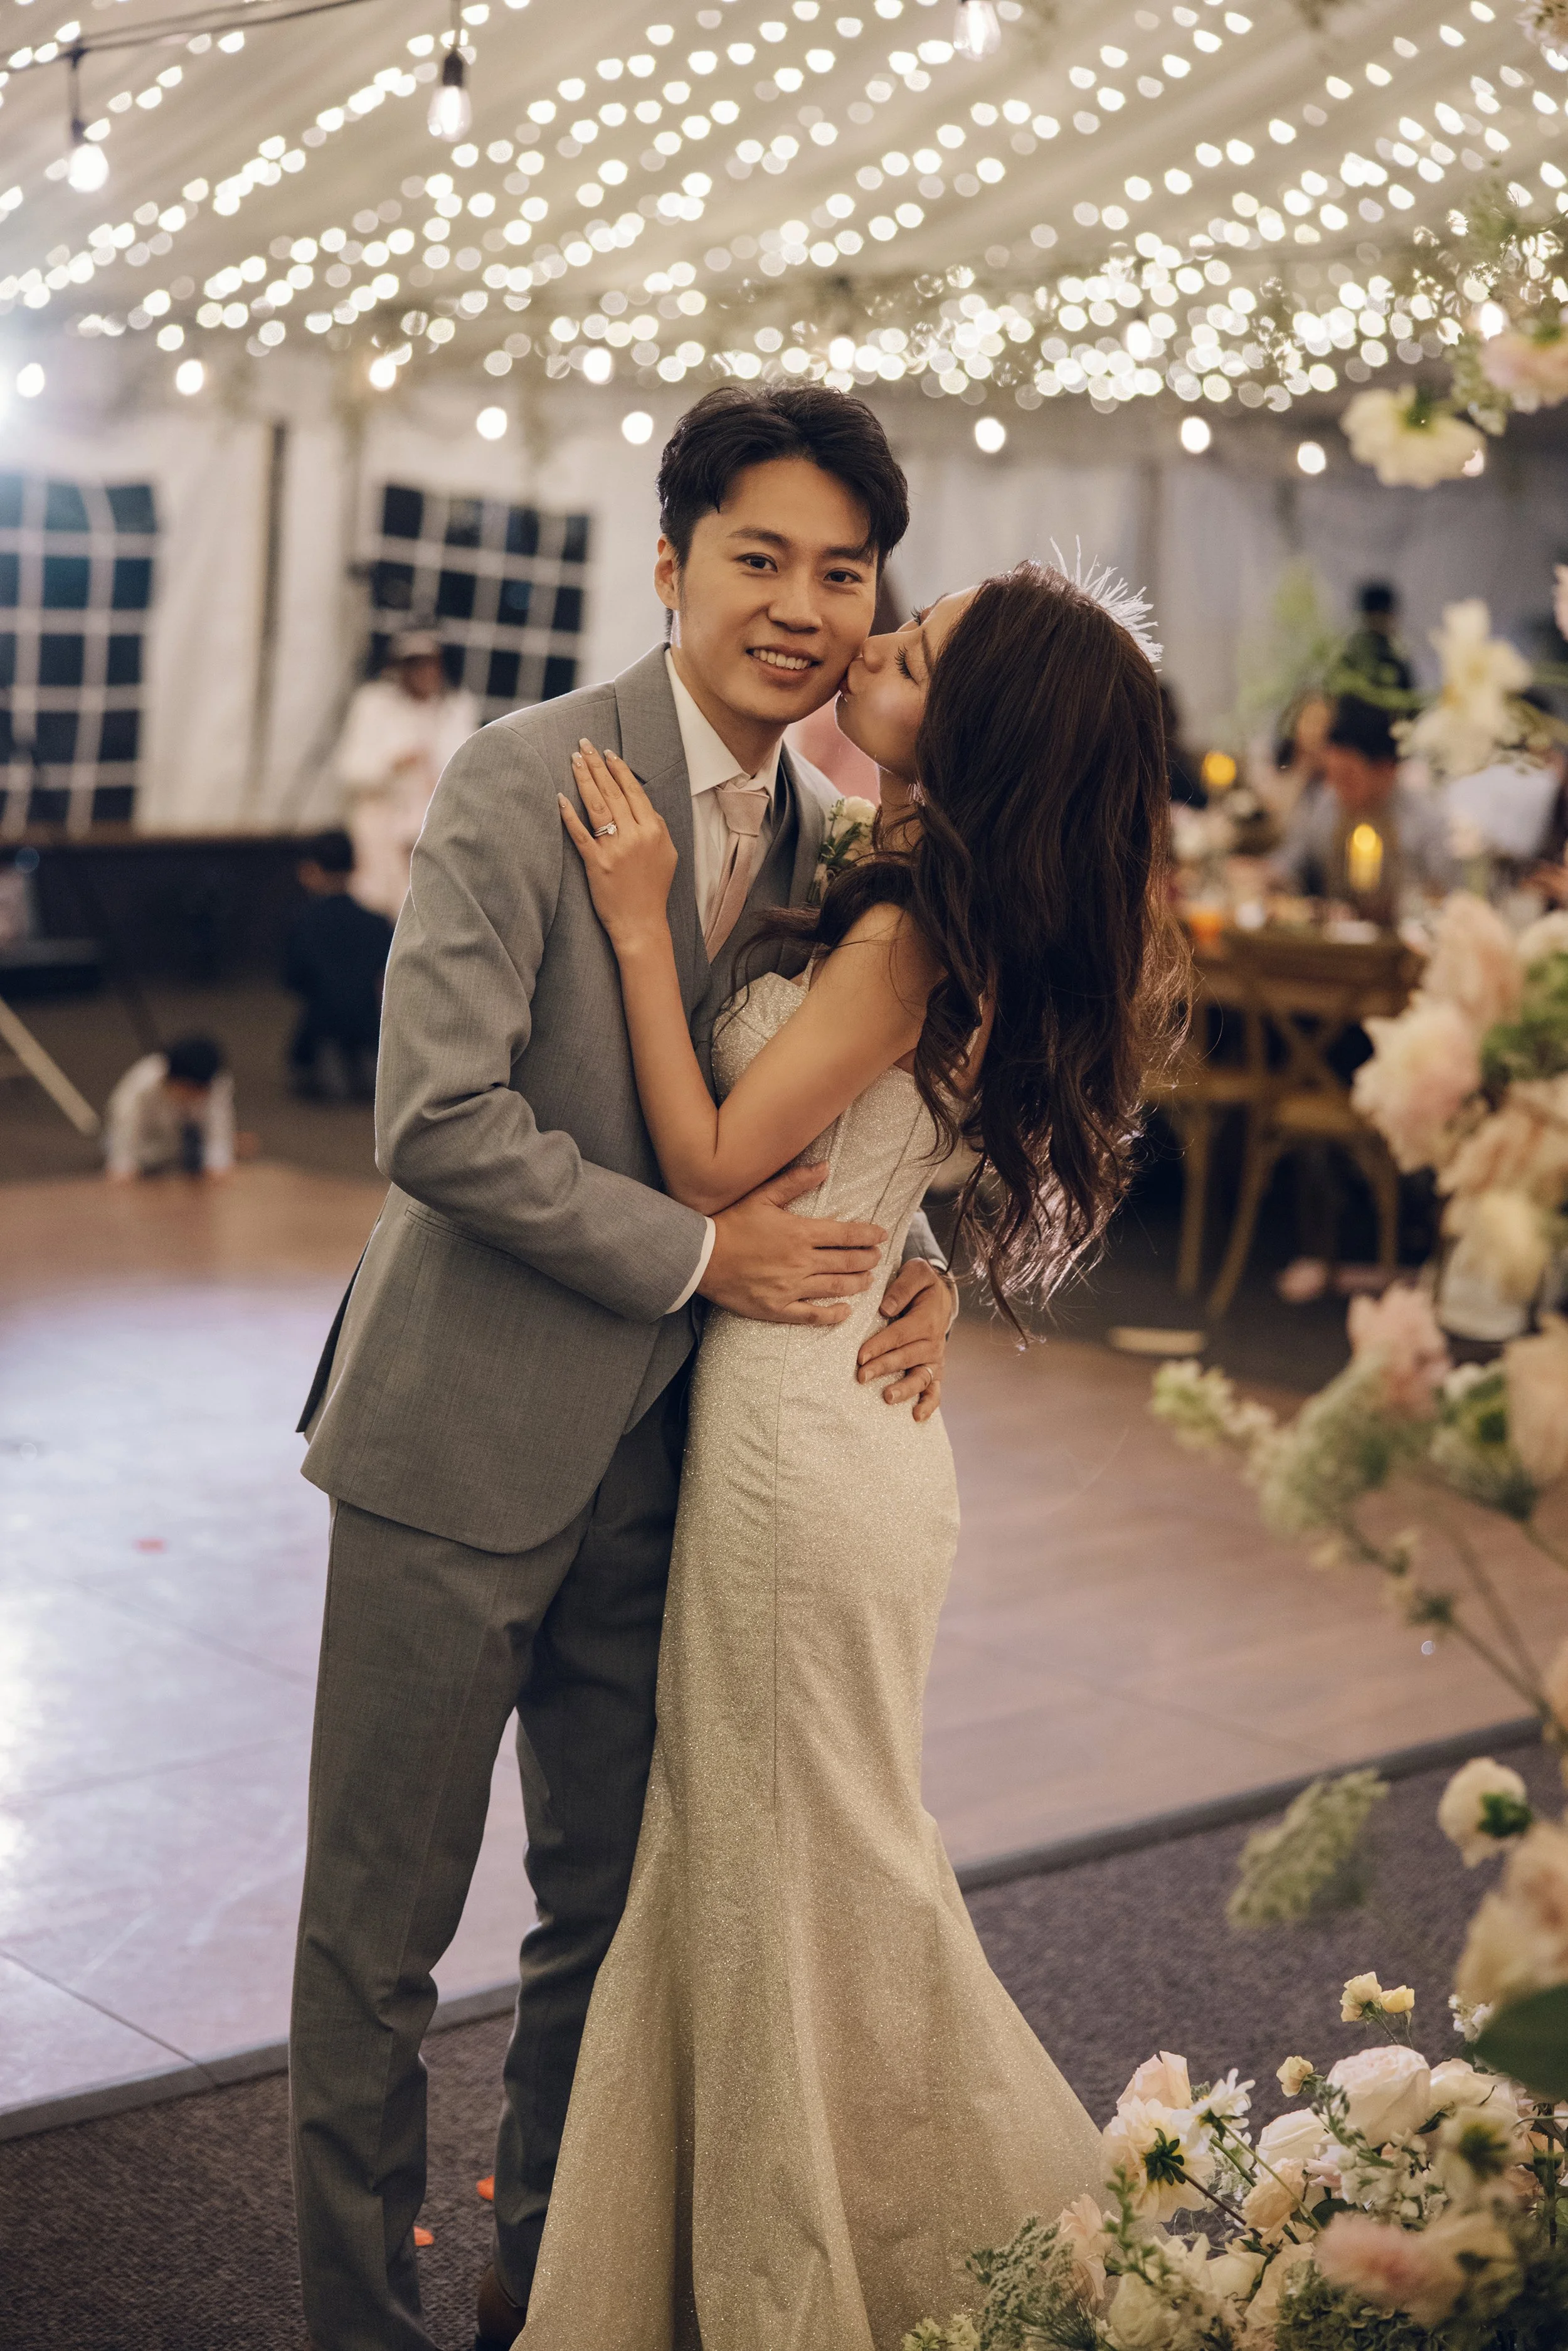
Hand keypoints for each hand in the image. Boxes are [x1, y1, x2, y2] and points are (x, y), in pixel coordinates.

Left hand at [559, 740, 677, 948]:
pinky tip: (560, 797)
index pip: (634, 791)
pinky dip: (569, 815)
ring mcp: (615, 850)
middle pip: (613, 792)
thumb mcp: (667, 854)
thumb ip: (656, 827)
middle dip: (598, 765)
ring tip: (574, 759)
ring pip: (597, 806)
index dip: (619, 769)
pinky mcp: (596, 864)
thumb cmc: (653, 889)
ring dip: (584, 779)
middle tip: (584, 744)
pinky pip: (580, 834)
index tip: (607, 753)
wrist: (642, 923)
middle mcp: (635, 836)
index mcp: (654, 830)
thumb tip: (641, 805)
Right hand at [699, 1164, 887, 1325]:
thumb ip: (795, 1182)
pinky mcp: (778, 1308)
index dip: (868, 1235)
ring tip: (868, 1280)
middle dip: (867, 1259)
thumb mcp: (762, 1196)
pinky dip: (832, 1315)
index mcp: (800, 1233)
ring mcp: (791, 1287)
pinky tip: (845, 1312)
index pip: (846, 1235)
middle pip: (846, 1262)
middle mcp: (800, 1262)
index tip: (881, 1235)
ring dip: (857, 1283)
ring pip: (835, 1288)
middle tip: (877, 1257)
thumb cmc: (731, 1223)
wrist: (700, 1257)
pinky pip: (812, 1315)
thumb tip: (825, 1167)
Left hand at [857, 1258, 955, 1422]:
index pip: (899, 1335)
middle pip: (905, 1358)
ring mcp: (934, 1359)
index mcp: (926, 1319)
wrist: (940, 1296)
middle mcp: (932, 1342)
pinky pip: (935, 1390)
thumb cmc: (922, 1284)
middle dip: (883, 1368)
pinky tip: (916, 1416)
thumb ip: (902, 1286)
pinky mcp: (934, 1370)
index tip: (860, 1356)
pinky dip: (929, 1404)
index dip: (880, 1346)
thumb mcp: (916, 1272)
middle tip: (861, 1376)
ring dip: (904, 1389)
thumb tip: (886, 1309)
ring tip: (887, 1397)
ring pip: (920, 1377)